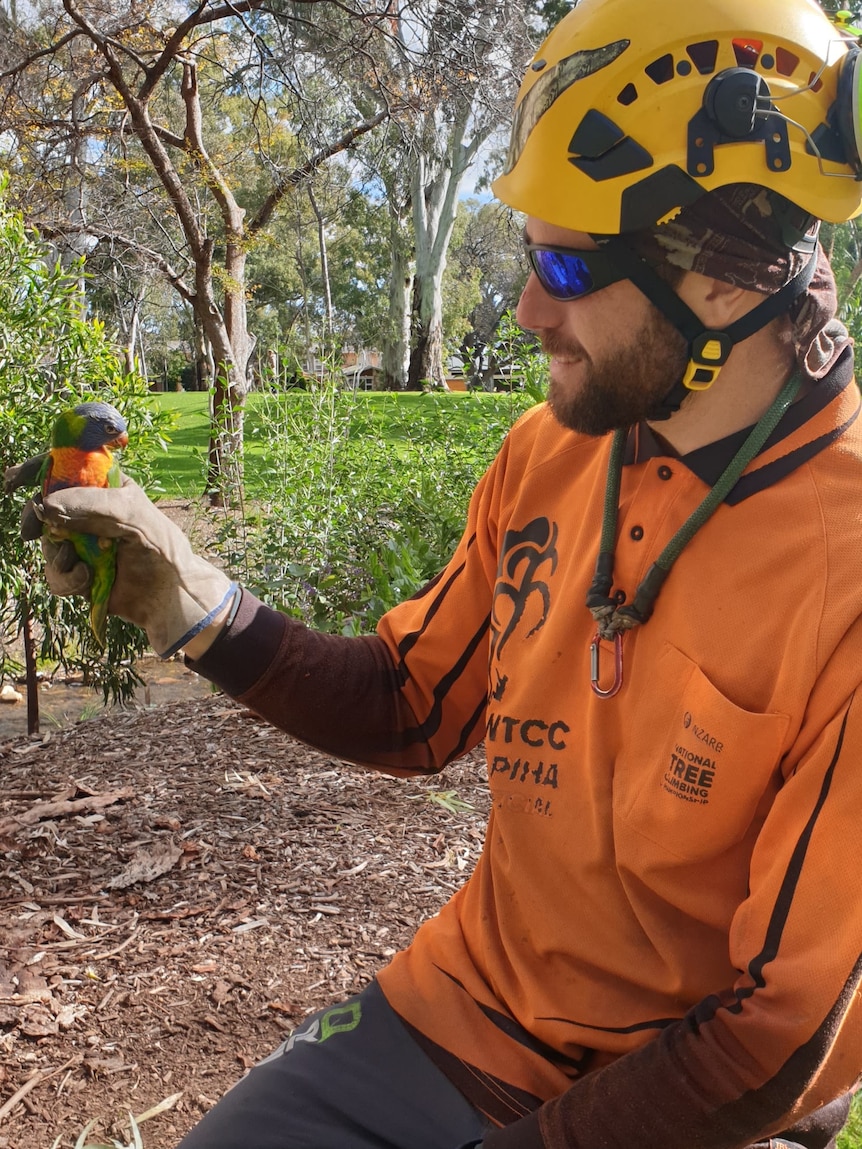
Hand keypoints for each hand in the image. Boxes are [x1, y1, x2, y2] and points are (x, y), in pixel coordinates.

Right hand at [31, 476, 237, 657]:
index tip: (15, 480)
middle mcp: (90, 512)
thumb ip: (93, 506)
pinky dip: (65, 579)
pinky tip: (85, 580)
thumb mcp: (133, 517)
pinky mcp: (79, 571)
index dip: (37, 470)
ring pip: (47, 543)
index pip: (67, 468)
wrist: (170, 596)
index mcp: (106, 488)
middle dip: (36, 519)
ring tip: (82, 564)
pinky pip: (55, 573)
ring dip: (57, 556)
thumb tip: (46, 505)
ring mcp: (82, 542)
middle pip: (45, 506)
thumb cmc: (161, 548)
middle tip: (33, 532)